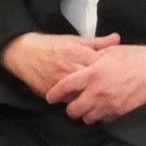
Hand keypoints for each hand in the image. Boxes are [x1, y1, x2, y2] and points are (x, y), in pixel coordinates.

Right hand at [0, 32, 120, 97]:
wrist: (25, 53)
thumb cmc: (54, 45)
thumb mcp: (76, 39)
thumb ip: (98, 42)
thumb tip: (118, 38)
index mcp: (79, 53)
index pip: (101, 65)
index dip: (112, 71)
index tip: (120, 76)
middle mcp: (71, 68)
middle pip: (93, 83)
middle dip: (104, 89)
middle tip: (114, 93)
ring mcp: (60, 82)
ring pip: (81, 96)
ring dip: (91, 100)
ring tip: (103, 103)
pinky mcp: (51, 93)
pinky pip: (67, 102)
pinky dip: (77, 104)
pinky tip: (87, 107)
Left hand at [45, 43, 145, 123]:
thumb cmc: (136, 56)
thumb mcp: (111, 51)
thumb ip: (93, 58)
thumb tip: (82, 60)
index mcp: (93, 73)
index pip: (65, 87)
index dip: (54, 93)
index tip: (50, 96)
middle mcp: (98, 91)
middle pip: (73, 110)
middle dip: (70, 107)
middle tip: (73, 101)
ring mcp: (109, 104)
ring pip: (87, 118)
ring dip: (85, 113)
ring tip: (89, 105)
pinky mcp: (120, 113)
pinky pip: (103, 120)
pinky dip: (100, 116)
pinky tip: (104, 107)